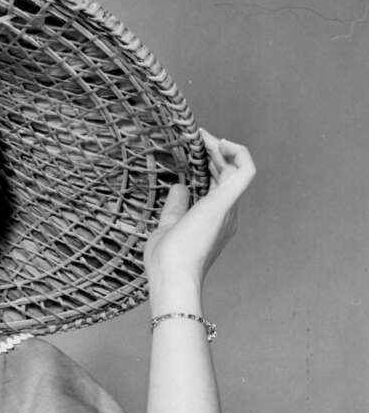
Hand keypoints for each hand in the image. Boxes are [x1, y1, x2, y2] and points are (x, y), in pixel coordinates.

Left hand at [144, 129, 255, 299]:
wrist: (172, 276)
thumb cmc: (167, 261)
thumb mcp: (168, 226)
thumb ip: (176, 207)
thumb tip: (180, 186)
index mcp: (214, 221)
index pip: (217, 187)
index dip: (209, 167)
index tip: (193, 152)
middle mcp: (227, 214)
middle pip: (227, 175)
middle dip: (215, 154)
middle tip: (198, 137)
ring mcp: (229, 208)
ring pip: (237, 169)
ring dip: (222, 149)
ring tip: (203, 136)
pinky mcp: (226, 202)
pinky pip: (244, 170)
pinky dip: (237, 153)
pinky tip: (219, 142)